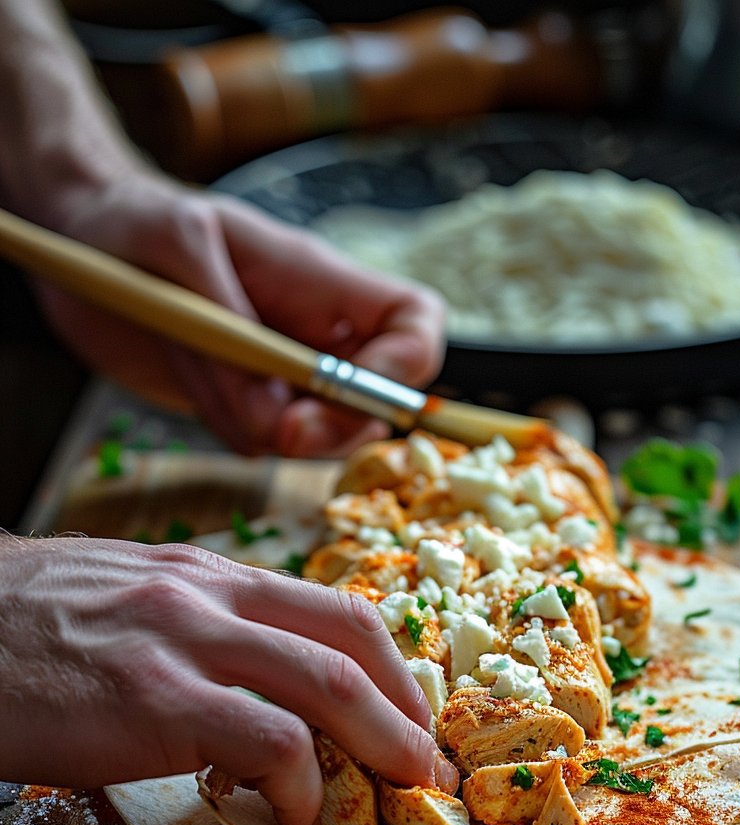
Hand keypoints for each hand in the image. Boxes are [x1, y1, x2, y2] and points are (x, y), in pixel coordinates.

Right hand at [0, 535, 457, 824]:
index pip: (331, 609)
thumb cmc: (24, 630)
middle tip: (429, 762)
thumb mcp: (127, 602)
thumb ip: (201, 633)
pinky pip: (266, 737)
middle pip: (351, 637)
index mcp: (206, 574)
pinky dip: (301, 780)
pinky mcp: (154, 699)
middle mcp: (207, 594)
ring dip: (381, 743)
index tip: (411, 717)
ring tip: (399, 790)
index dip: (391, 668)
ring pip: (327, 682)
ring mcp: (184, 640)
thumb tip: (259, 693)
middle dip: (407, 706)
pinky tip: (295, 812)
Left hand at [37, 172, 444, 457]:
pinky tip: (195, 383)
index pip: (414, 327)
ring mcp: (282, 373)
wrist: (77, 237)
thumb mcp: (176, 246)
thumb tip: (271, 420)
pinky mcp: (243, 402)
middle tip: (278, 432)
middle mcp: (316, 332)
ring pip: (317, 436)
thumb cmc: (132, 219)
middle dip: (333, 428)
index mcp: (322, 281)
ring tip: (206, 374)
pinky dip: (232, 431)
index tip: (350, 396)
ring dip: (267, 430)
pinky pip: (260, 442)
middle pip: (377, 402)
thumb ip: (230, 333)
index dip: (404, 371)